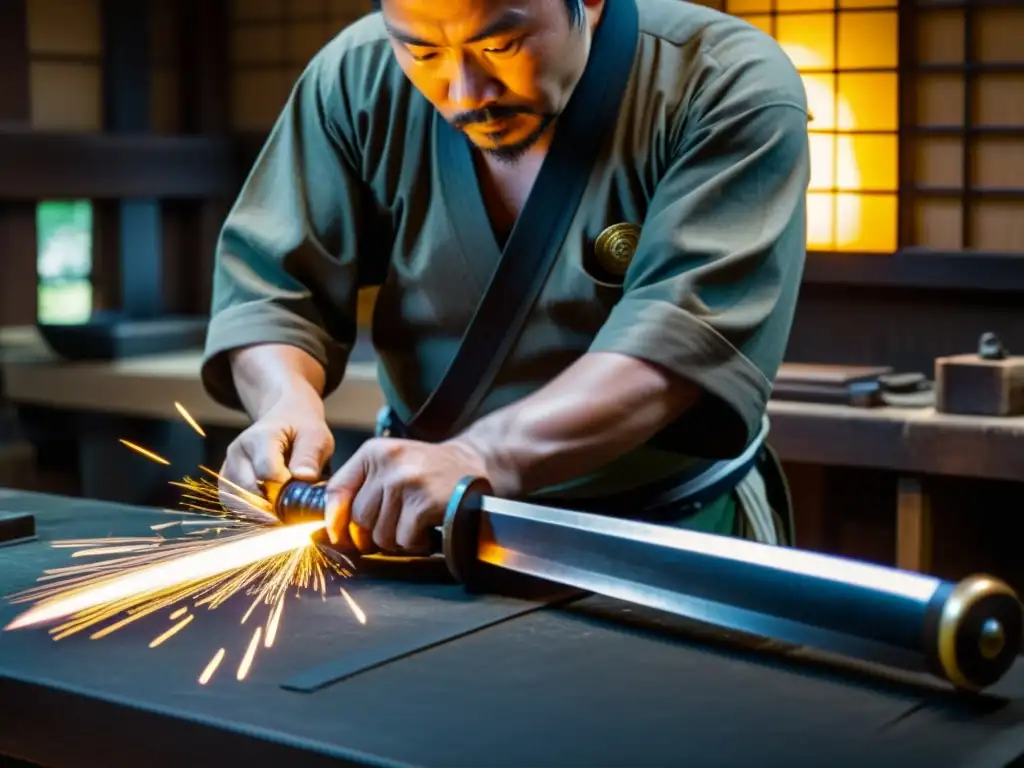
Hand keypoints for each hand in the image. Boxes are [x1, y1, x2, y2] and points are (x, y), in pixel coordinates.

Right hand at [219, 383, 333, 520]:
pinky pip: (231, 505)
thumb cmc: (302, 429)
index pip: (267, 472)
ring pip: (235, 502)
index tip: (302, 494)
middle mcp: (237, 452)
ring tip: (283, 513)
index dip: (286, 489)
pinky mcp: (226, 481)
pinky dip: (250, 514)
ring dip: (259, 513)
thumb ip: (309, 456)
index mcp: (259, 437)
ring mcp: (228, 467)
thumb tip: (304, 478)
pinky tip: (270, 513)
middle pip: (247, 491)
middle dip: (272, 507)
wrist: (286, 420)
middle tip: (294, 512)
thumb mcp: (316, 436)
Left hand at [324, 438, 488, 552]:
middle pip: (358, 518)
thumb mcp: (391, 465)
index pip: (337, 490)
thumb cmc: (428, 471)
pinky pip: (403, 538)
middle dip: (373, 533)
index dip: (334, 519)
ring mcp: (406, 482)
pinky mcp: (424, 502)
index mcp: (373, 452)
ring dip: (396, 540)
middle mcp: (388, 463)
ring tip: (414, 526)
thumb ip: (362, 486)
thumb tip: (331, 525)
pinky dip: (415, 543)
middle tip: (394, 529)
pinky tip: (426, 531)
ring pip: (380, 533)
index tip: (338, 534)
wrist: (474, 464)